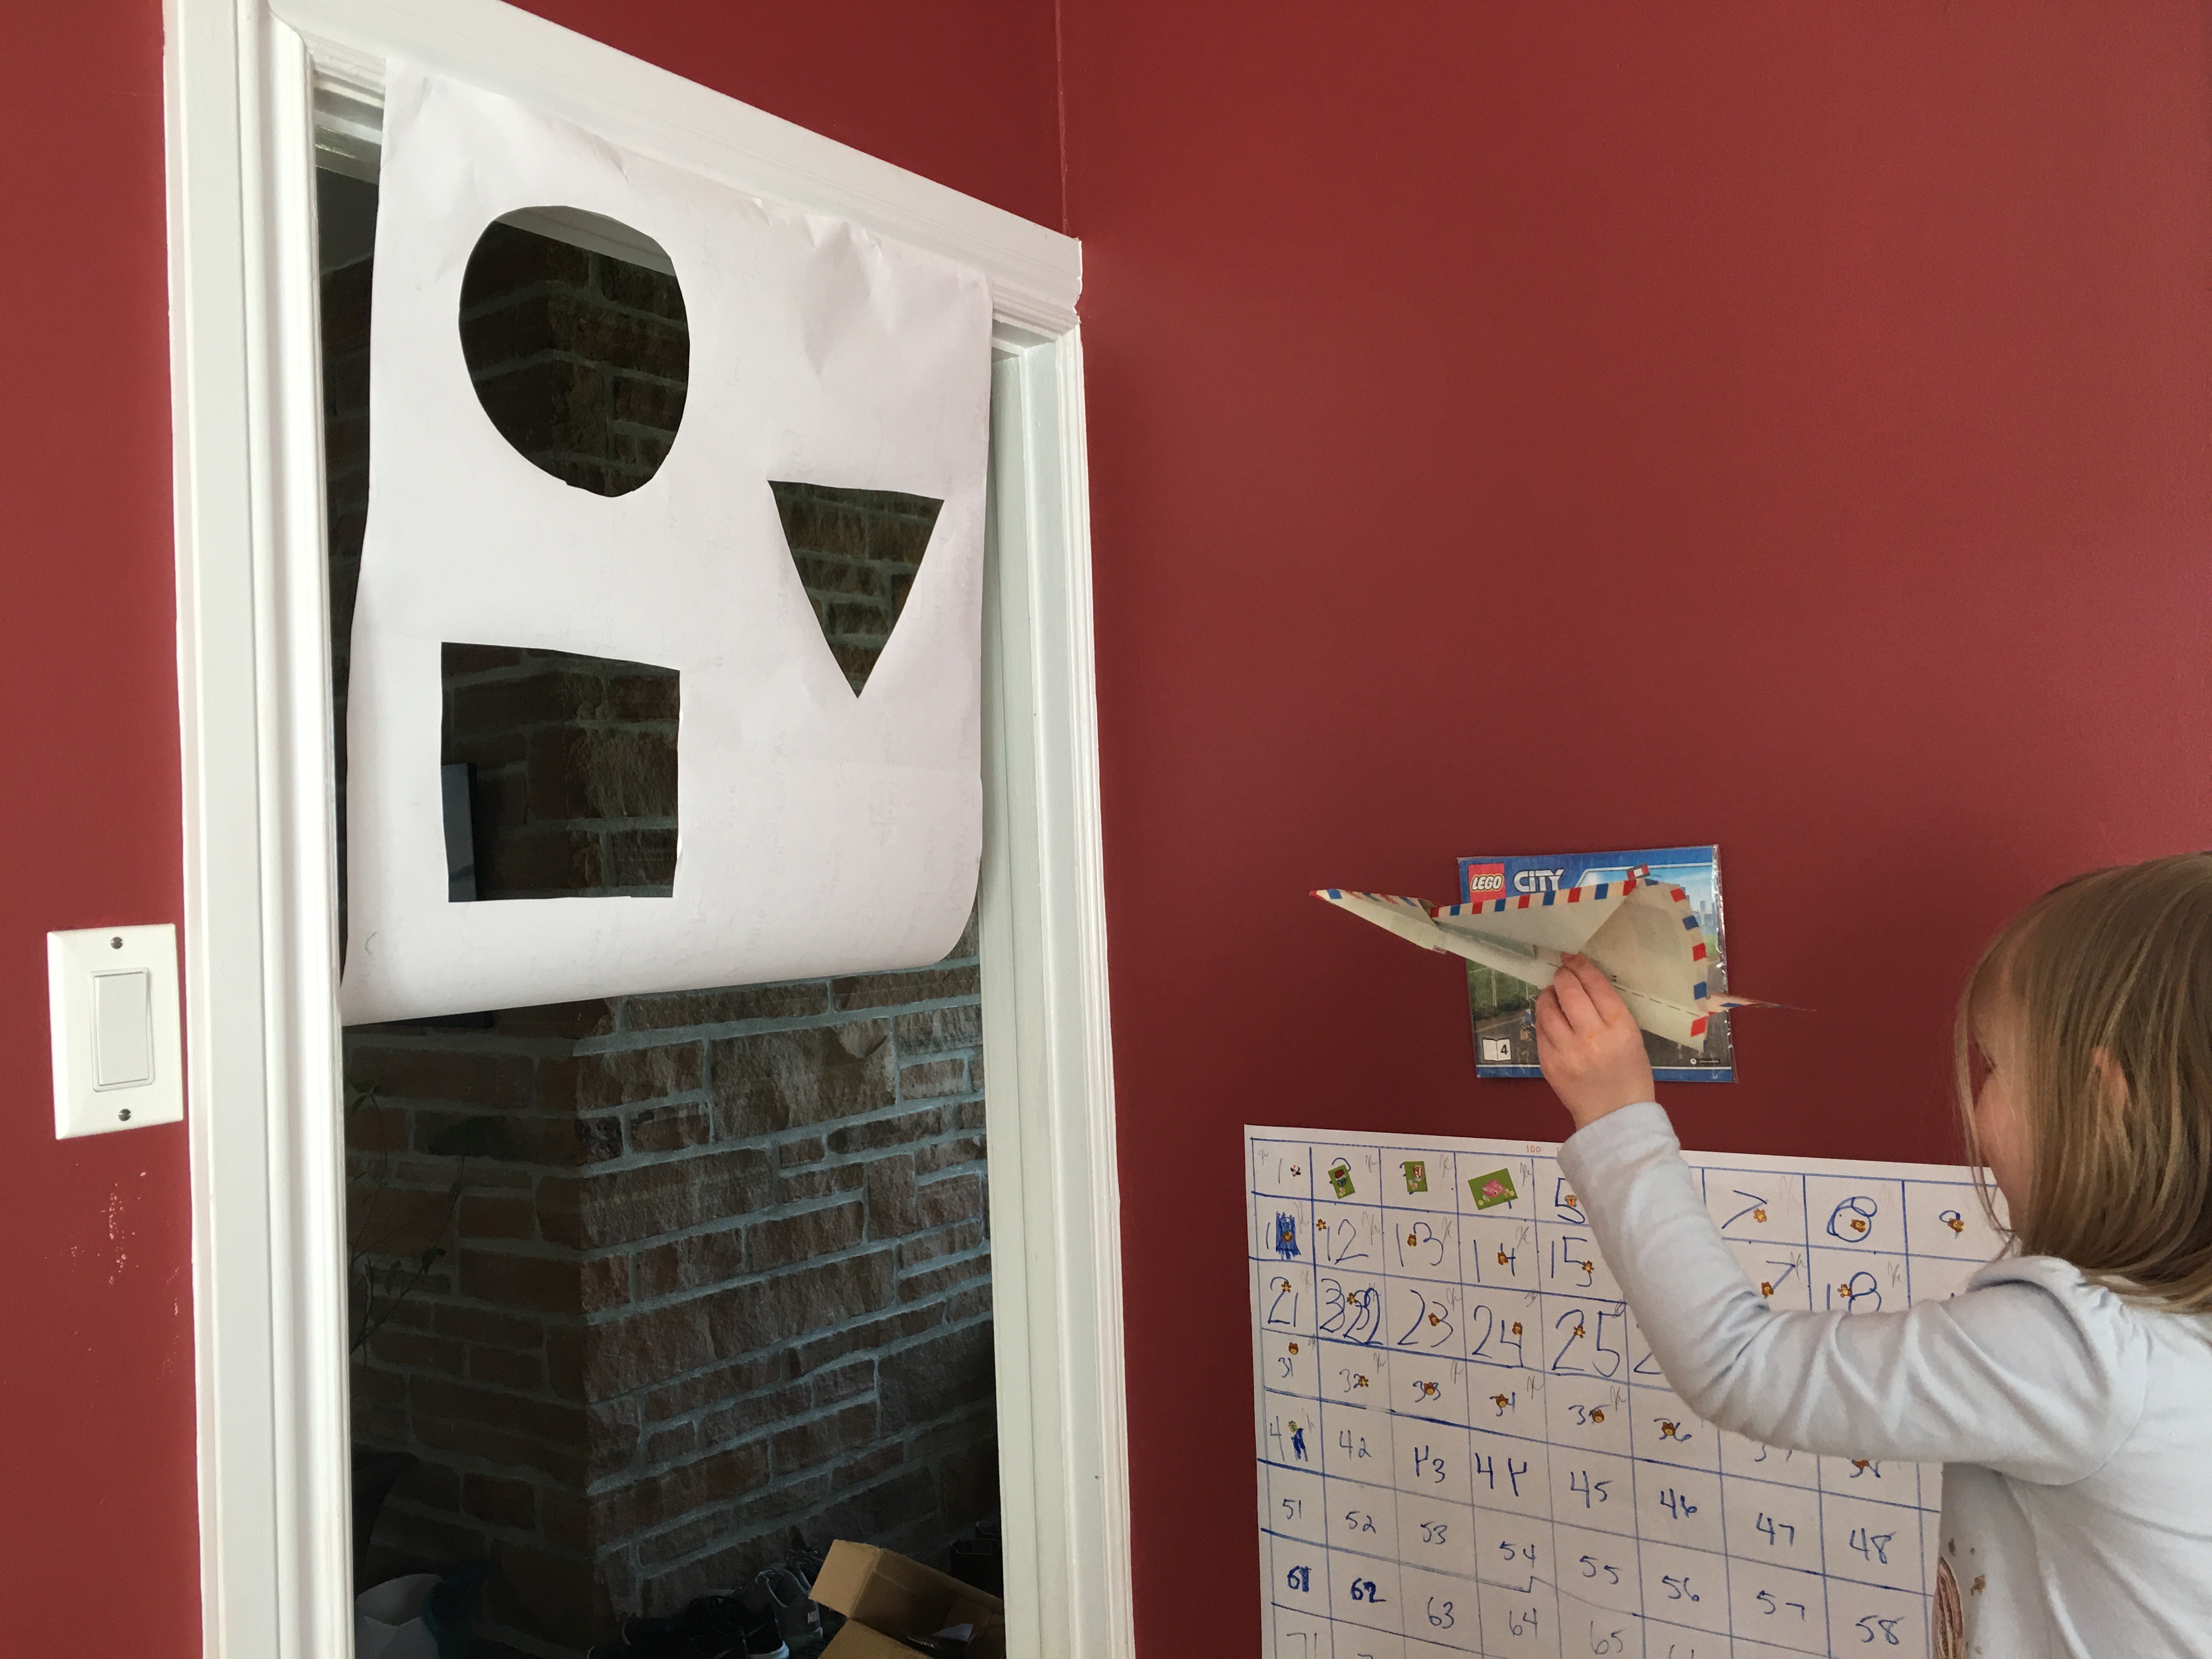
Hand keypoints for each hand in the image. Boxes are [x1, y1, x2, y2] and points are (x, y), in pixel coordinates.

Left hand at [1535, 954, 1655, 1129]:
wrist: (1615, 1116)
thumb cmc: (1630, 1075)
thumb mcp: (1632, 1037)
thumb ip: (1609, 1011)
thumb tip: (1583, 983)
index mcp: (1619, 1027)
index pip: (1595, 984)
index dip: (1581, 966)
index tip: (1572, 958)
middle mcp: (1591, 1036)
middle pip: (1568, 991)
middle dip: (1562, 976)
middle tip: (1562, 974)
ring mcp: (1566, 1050)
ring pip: (1547, 1008)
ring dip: (1548, 996)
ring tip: (1554, 995)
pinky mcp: (1548, 1062)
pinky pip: (1540, 1030)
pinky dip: (1544, 1019)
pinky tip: (1551, 1019)